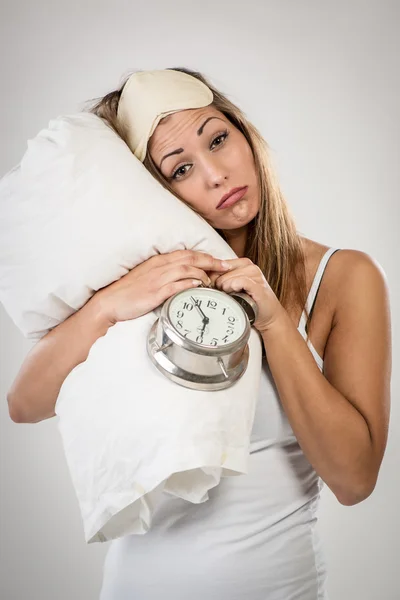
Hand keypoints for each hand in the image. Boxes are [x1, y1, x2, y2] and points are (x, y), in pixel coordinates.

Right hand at [91, 250, 231, 325]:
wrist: (110, 302)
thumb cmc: (129, 292)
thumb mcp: (148, 277)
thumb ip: (166, 274)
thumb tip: (185, 277)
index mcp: (159, 261)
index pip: (187, 254)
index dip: (206, 256)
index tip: (220, 261)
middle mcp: (160, 266)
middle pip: (191, 258)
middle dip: (212, 261)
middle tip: (227, 266)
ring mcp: (158, 279)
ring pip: (187, 270)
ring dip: (203, 274)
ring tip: (214, 281)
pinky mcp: (155, 292)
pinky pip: (177, 285)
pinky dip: (190, 284)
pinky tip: (199, 286)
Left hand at [208, 257, 283, 332]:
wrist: (268, 315)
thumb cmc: (249, 301)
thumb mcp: (233, 287)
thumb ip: (221, 279)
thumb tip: (203, 277)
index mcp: (243, 263)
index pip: (218, 264)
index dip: (212, 276)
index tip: (213, 287)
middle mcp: (250, 266)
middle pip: (221, 271)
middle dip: (218, 285)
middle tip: (225, 295)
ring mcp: (255, 275)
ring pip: (228, 278)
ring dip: (226, 290)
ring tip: (232, 297)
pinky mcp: (258, 285)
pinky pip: (240, 282)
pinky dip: (234, 289)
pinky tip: (236, 295)